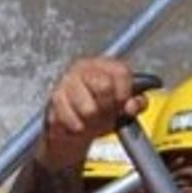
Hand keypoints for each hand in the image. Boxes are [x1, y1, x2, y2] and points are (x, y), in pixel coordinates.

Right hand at [37, 57, 140, 176]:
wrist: (74, 126)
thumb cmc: (100, 110)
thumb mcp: (123, 105)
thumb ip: (137, 103)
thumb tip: (133, 105)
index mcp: (103, 64)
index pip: (121, 72)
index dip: (125, 93)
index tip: (123, 104)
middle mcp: (83, 68)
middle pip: (104, 87)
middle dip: (108, 106)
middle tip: (106, 112)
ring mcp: (66, 83)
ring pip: (88, 109)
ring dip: (93, 121)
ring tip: (91, 118)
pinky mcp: (54, 101)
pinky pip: (74, 121)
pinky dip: (79, 128)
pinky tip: (79, 123)